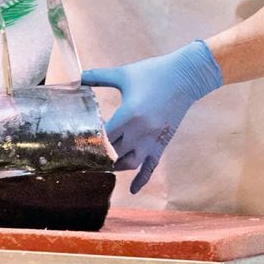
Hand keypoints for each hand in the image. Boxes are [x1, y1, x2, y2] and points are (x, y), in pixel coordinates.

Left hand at [82, 41, 223, 193]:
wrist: (186, 77)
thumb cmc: (153, 72)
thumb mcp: (123, 74)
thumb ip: (98, 76)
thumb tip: (76, 77)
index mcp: (128, 114)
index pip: (103, 136)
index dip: (91, 140)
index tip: (82, 138)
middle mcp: (139, 132)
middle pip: (113, 152)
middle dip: (99, 154)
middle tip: (87, 153)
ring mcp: (152, 140)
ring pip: (129, 164)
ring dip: (115, 166)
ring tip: (105, 164)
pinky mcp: (162, 143)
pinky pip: (151, 167)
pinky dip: (142, 180)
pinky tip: (133, 191)